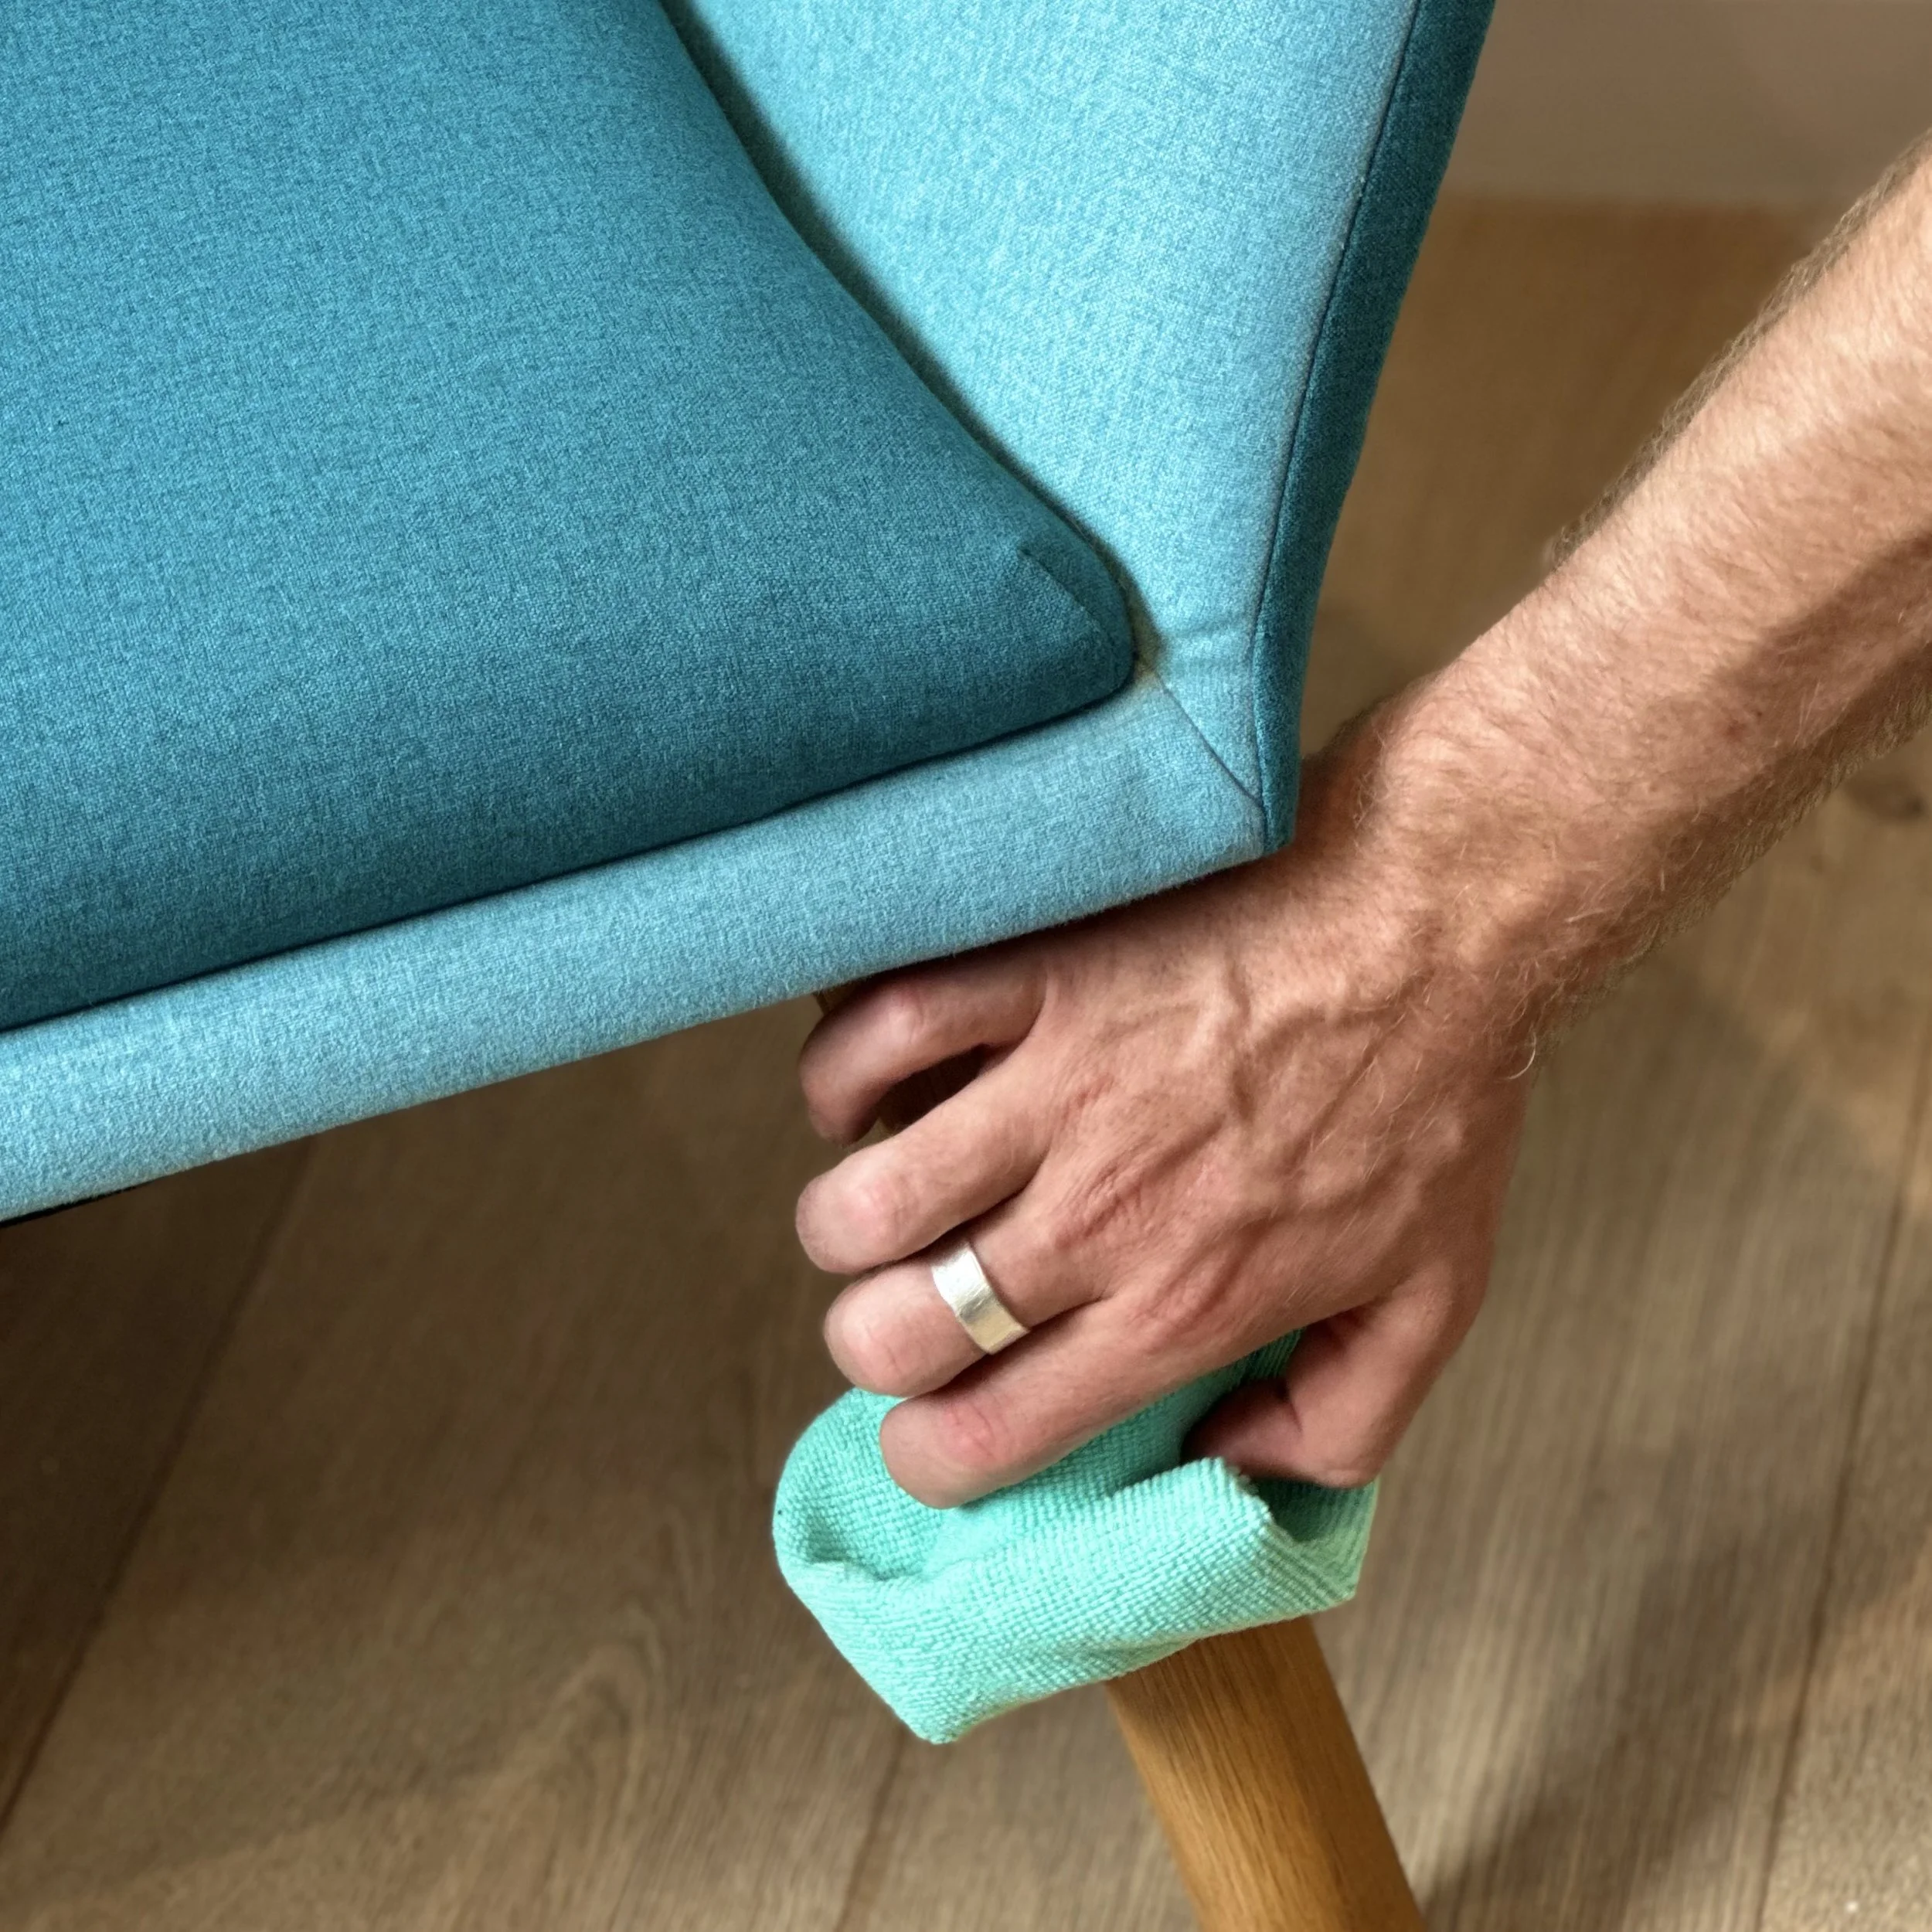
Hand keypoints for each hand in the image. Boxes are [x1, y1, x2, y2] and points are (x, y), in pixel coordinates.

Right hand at [794, 715, 1534, 1506]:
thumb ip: (1340, 1423)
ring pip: (862, 1206)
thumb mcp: (1433, 1299)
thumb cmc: (1434, 1100)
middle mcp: (1099, 1218)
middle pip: (892, 1333)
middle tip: (914, 1304)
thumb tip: (1227, 1463)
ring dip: (851, 1222)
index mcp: (1180, 1308)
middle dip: (875, 1343)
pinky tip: (883, 1091)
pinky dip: (846, 1078)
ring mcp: (1056, 1091)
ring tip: (892, 1199)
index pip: (986, 1435)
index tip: (932, 1429)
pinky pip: (874, 1040)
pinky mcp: (1032, 978)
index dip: (928, 1458)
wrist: (1438, 918)